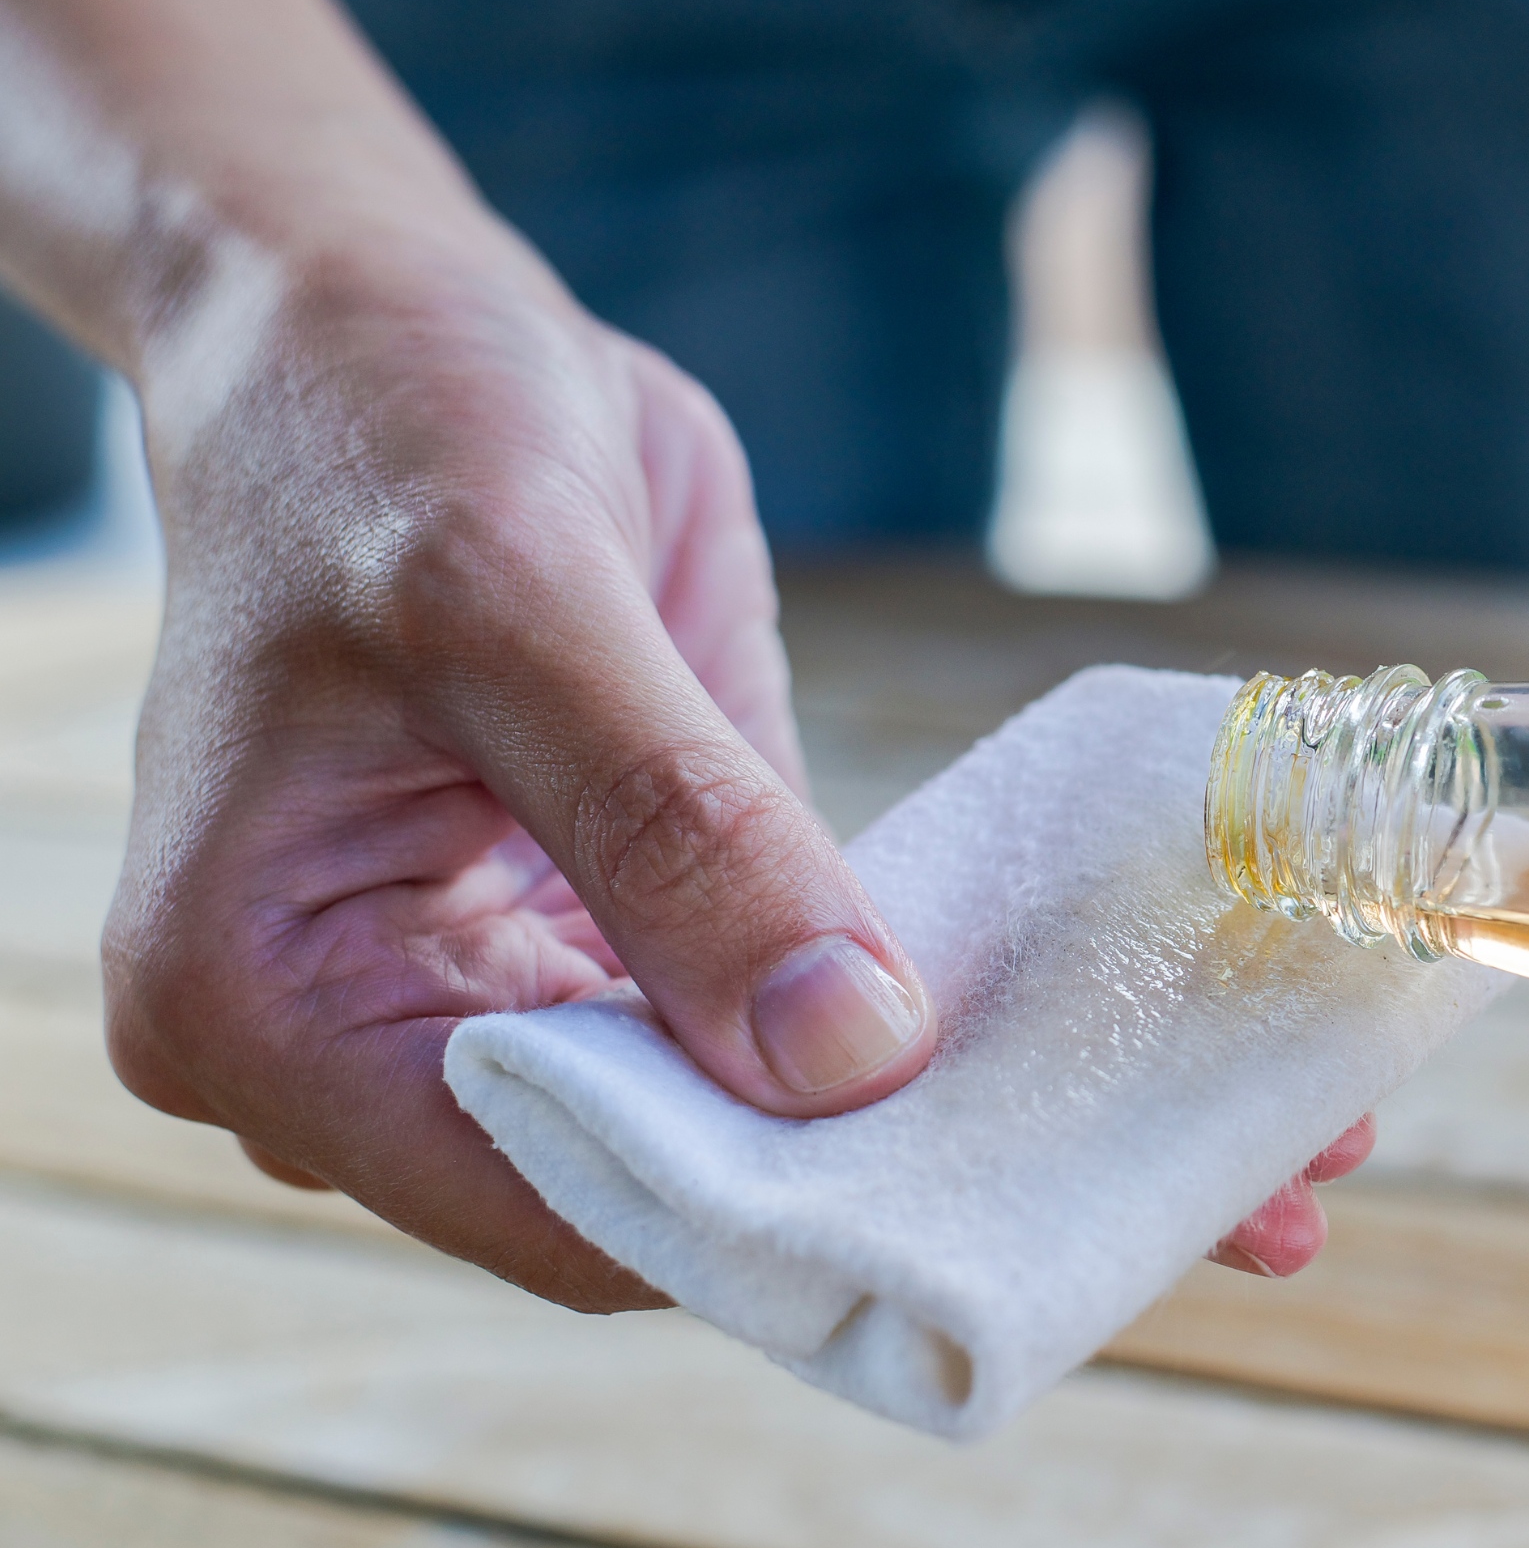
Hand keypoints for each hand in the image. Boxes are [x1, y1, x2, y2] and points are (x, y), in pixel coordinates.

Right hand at [103, 237, 1350, 1300]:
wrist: (376, 319)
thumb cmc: (385, 427)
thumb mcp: (519, 604)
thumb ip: (675, 832)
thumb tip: (845, 1057)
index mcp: (273, 1008)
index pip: (555, 1194)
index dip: (783, 1228)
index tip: (1015, 1219)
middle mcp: (393, 1041)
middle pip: (685, 1190)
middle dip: (925, 1206)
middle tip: (1197, 1209)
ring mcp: (526, 987)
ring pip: (767, 1122)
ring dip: (977, 1136)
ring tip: (1237, 1161)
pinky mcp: (644, 918)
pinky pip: (800, 1008)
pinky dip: (953, 1028)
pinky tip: (1128, 1041)